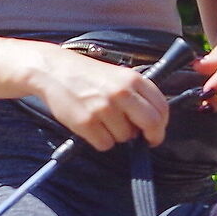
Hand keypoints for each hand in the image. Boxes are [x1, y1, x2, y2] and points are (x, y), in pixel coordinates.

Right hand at [27, 48, 170, 150]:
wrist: (54, 70)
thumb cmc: (88, 75)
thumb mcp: (118, 75)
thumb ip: (137, 95)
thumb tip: (152, 122)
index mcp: (133, 79)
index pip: (161, 107)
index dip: (162, 125)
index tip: (156, 132)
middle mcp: (121, 93)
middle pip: (151, 124)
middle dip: (151, 136)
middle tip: (145, 140)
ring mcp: (104, 108)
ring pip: (126, 138)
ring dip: (117, 136)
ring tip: (103, 121)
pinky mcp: (86, 122)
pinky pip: (105, 145)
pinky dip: (100, 141)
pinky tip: (92, 126)